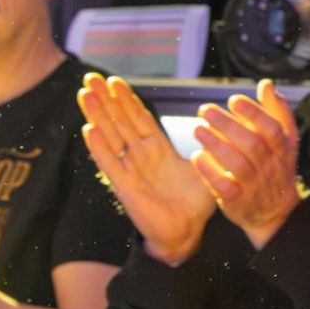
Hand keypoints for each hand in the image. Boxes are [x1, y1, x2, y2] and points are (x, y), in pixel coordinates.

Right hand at [78, 73, 213, 265]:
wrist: (188, 232)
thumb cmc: (196, 202)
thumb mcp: (206, 166)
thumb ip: (211, 147)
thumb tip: (224, 126)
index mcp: (158, 149)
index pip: (138, 118)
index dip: (126, 100)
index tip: (114, 80)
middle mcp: (140, 156)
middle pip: (119, 121)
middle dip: (106, 99)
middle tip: (91, 76)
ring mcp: (130, 169)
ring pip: (110, 136)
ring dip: (97, 114)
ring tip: (85, 93)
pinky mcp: (125, 185)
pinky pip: (110, 163)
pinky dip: (99, 147)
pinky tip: (89, 129)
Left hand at [192, 80, 301, 250]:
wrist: (276, 212)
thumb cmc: (276, 167)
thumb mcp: (284, 140)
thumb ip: (276, 112)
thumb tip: (266, 84)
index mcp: (283, 148)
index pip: (272, 128)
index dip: (254, 113)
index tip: (233, 99)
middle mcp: (270, 166)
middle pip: (252, 144)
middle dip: (228, 125)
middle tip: (205, 110)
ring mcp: (254, 185)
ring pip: (238, 164)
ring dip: (215, 145)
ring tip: (197, 128)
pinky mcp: (237, 201)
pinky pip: (223, 187)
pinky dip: (209, 171)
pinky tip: (197, 156)